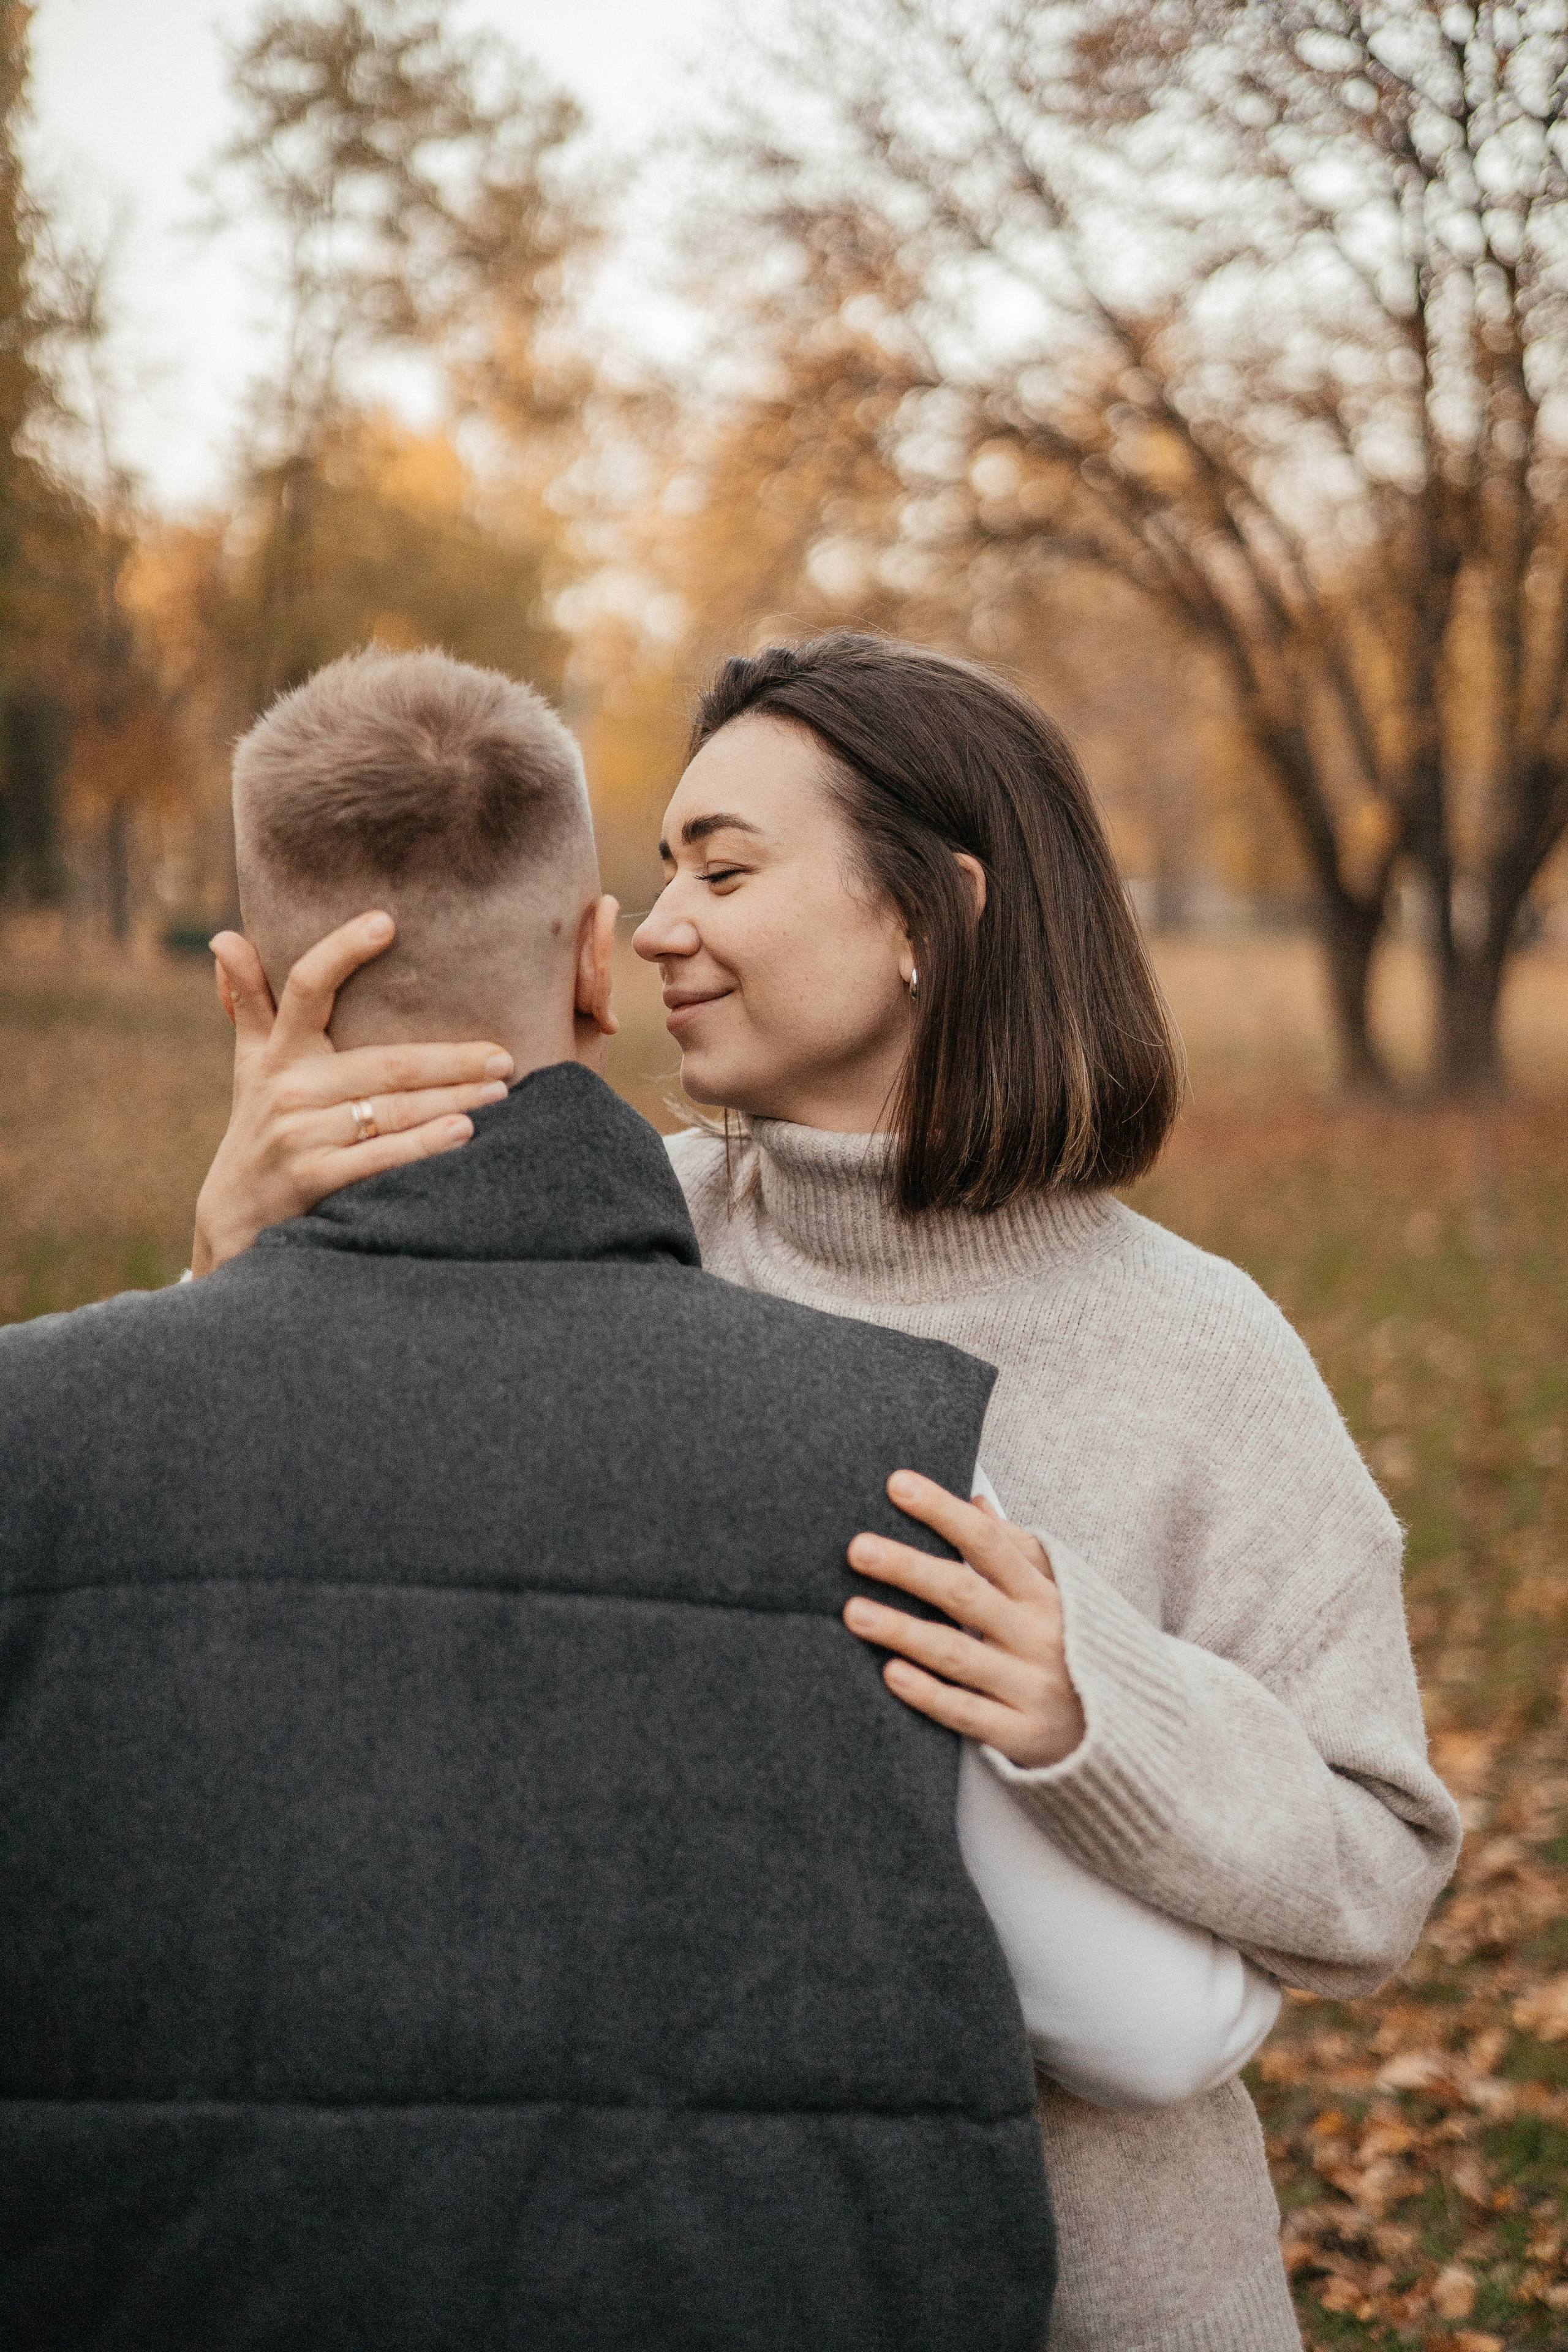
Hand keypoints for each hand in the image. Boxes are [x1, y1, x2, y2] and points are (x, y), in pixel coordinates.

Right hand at [190, 912, 514, 1275]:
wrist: (238, 1217)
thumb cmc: (262, 1124)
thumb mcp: (252, 1063)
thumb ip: (249, 1001)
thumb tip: (225, 936)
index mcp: (278, 1052)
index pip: (304, 988)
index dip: (340, 952)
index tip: (385, 922)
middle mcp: (288, 1089)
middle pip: (384, 1062)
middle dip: (450, 1060)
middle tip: (503, 1055)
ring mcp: (301, 1136)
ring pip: (392, 1110)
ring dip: (453, 1099)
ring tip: (501, 1089)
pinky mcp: (314, 1179)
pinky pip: (381, 1157)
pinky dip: (425, 1145)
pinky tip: (466, 1132)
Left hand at [844, 1470, 1085, 1769]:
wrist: (1136, 1730)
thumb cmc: (1080, 1648)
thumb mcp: (1064, 1593)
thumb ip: (1019, 1550)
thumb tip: (977, 1500)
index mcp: (1046, 1594)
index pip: (989, 1542)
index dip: (943, 1512)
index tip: (897, 1484)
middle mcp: (1039, 1636)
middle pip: (966, 1594)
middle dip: (910, 1568)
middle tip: (858, 1549)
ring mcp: (1030, 1687)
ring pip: (958, 1654)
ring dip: (903, 1631)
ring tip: (853, 1611)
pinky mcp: (1021, 1735)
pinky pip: (967, 1713)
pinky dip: (929, 1694)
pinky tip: (890, 1673)